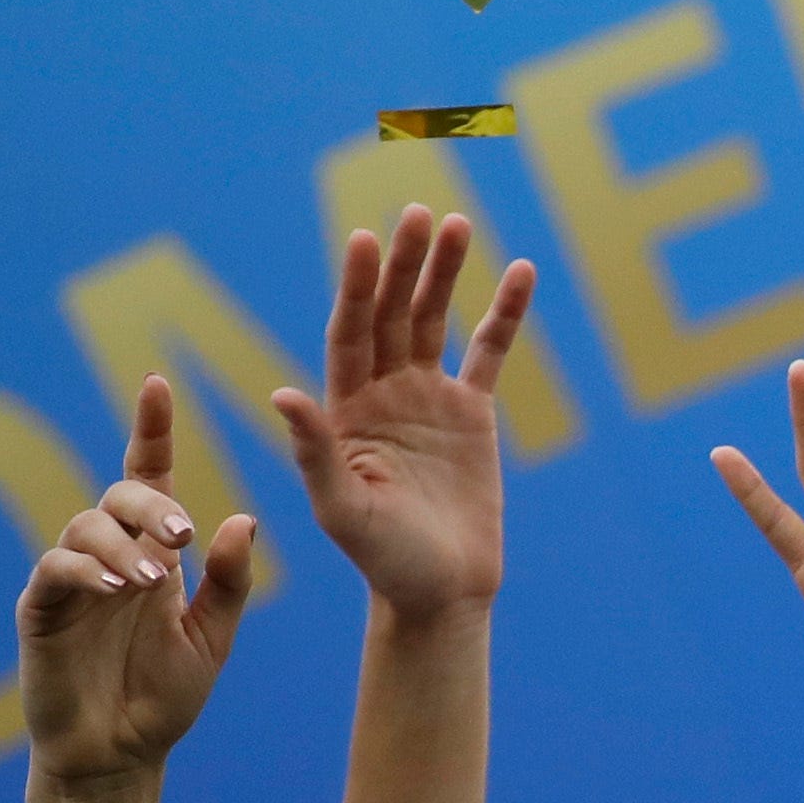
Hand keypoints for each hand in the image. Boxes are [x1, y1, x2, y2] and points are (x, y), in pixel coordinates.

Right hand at [19, 384, 257, 786]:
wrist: (122, 754)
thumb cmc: (165, 696)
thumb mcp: (213, 637)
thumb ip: (230, 582)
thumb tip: (243, 517)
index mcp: (154, 554)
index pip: (149, 477)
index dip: (151, 429)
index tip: (158, 383)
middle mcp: (111, 556)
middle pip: (118, 494)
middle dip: (150, 503)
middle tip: (183, 535)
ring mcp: (71, 580)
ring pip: (85, 526)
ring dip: (122, 544)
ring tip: (154, 581)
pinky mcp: (40, 608)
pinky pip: (54, 568)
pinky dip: (86, 570)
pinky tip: (116, 589)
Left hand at [276, 205, 525, 623]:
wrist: (441, 589)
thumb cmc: (384, 559)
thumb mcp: (341, 508)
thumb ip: (314, 450)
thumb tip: (283, 393)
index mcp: (344, 410)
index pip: (349, 333)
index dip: (356, 287)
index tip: (364, 241)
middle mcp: (382, 393)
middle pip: (392, 313)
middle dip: (404, 264)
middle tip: (418, 213)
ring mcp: (428, 399)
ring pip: (434, 320)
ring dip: (445, 272)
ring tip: (456, 223)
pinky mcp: (473, 414)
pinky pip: (490, 351)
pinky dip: (504, 312)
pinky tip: (519, 271)